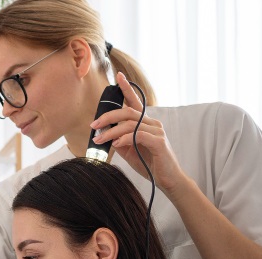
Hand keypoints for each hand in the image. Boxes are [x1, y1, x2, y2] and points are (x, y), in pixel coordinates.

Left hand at [91, 72, 189, 195]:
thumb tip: (104, 134)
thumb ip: (119, 140)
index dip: (127, 88)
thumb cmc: (149, 163)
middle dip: (108, 116)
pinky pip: (139, 135)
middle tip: (94, 125)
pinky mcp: (159, 142)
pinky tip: (117, 144)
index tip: (118, 76)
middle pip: (128, 112)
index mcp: (145, 123)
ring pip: (130, 124)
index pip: (135, 101)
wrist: (167, 180)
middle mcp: (152, 123)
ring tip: (100, 140)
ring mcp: (157, 131)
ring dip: (112, 131)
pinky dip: (125, 138)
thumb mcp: (129, 150)